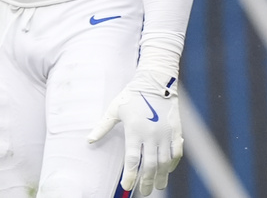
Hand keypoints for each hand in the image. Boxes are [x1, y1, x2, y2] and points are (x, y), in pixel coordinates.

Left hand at [88, 69, 182, 195]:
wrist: (156, 80)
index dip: (130, 176)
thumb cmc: (133, 95)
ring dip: (161, 176)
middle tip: (144, 192)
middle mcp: (151, 134)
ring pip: (164, 161)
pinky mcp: (176, 129)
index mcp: (135, 130)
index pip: (132, 160)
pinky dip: (173, 162)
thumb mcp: (115, 109)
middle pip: (149, 165)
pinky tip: (168, 169)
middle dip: (146, 182)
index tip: (127, 186)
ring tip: (158, 186)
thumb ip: (103, 126)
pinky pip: (177, 151)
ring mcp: (165, 133)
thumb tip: (89, 140)